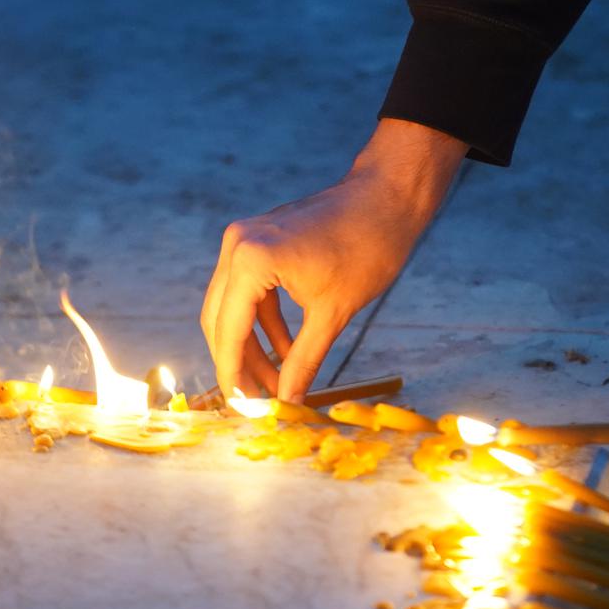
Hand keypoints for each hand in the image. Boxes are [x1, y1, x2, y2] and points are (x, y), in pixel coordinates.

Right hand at [201, 118, 465, 401]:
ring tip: (274, 384)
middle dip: (238, 363)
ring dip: (251, 346)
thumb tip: (288, 402)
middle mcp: (237, 245)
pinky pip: (249, 292)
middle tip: (256, 402)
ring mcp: (245, 239)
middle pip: (219, 319)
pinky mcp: (258, 241)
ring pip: (232, 307)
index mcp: (250, 260)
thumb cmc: (367, 248)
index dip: (233, 375)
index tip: (242, 409)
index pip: (228, 331)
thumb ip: (303, 362)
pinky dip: (263, 323)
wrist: (388, 198)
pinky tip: (284, 352)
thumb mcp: (332, 314)